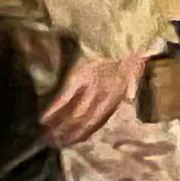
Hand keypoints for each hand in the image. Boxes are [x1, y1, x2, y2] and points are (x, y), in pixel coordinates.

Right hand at [38, 47, 154, 147]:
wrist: (127, 36)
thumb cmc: (131, 51)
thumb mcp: (136, 70)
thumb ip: (131, 85)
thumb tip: (128, 96)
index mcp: (116, 95)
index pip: (99, 120)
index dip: (85, 132)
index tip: (72, 141)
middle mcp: (104, 96)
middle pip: (85, 121)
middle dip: (69, 134)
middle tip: (55, 144)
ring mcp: (91, 88)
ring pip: (75, 113)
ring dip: (60, 127)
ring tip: (47, 137)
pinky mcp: (79, 77)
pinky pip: (65, 97)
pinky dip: (54, 109)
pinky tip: (43, 119)